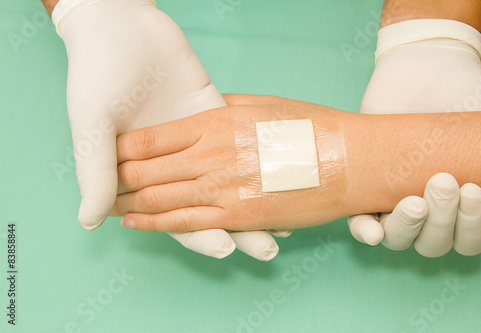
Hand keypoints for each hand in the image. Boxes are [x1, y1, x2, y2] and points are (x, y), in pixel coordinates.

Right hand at [53, 0, 286, 259]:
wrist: (119, 25)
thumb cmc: (95, 71)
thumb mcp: (91, 120)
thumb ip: (95, 169)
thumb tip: (92, 220)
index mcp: (143, 170)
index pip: (173, 213)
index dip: (198, 233)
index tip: (224, 248)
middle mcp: (173, 161)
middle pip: (207, 205)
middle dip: (235, 228)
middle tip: (264, 250)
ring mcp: (197, 138)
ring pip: (227, 179)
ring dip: (252, 201)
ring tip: (280, 224)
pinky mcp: (215, 113)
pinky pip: (237, 144)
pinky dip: (257, 160)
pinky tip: (281, 175)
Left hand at [110, 95, 348, 231]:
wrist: (350, 161)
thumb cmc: (310, 128)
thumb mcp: (261, 105)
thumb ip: (224, 109)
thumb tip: (200, 114)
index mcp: (216, 121)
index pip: (151, 138)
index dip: (122, 149)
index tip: (108, 154)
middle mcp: (212, 155)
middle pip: (146, 171)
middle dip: (118, 179)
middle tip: (100, 184)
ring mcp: (223, 188)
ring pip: (160, 200)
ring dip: (129, 204)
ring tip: (107, 207)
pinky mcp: (238, 217)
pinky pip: (186, 223)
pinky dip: (156, 225)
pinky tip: (135, 224)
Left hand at [348, 19, 480, 255]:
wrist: (423, 67)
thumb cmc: (462, 97)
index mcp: (458, 203)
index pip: (467, 239)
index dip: (471, 229)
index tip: (473, 193)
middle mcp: (427, 207)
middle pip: (433, 243)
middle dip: (442, 221)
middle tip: (444, 182)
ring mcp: (392, 199)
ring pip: (399, 238)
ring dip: (409, 226)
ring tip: (415, 201)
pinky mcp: (362, 188)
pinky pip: (360, 223)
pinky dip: (366, 231)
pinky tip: (373, 231)